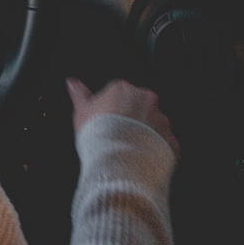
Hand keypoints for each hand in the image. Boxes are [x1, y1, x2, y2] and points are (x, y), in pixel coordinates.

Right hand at [65, 77, 179, 156]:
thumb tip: (72, 82)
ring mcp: (161, 121)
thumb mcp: (82, 112)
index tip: (106, 122)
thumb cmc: (97, 134)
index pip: (120, 94)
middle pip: (140, 107)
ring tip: (131, 151)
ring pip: (154, 126)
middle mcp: (146, 101)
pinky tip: (143, 160)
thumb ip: (79, 95)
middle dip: (132, 120)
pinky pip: (165, 145)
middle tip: (118, 136)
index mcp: (123, 89)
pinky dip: (157, 151)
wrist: (118, 162)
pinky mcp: (171, 141)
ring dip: (146, 136)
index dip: (112, 110)